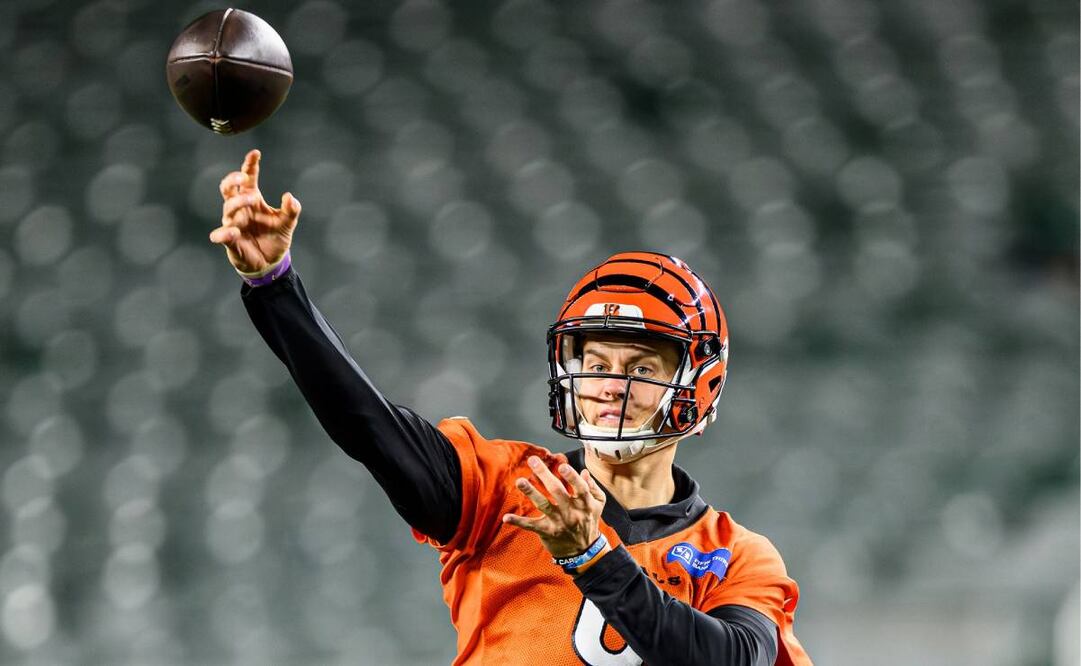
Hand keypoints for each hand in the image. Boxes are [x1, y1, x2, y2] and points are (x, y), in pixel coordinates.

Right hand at [209, 149, 301, 273]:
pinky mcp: (230, 242)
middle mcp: (240, 210)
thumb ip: (291, 210)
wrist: (270, 263)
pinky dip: (224, 233)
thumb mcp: (287, 224)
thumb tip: (289, 197)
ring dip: (238, 202)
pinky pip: (221, 235)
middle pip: (228, 189)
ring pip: (228, 208)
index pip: (248, 179)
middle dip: (233, 180)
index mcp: (252, 200)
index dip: (249, 165)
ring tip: (253, 199)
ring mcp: (233, 224)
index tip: (255, 153)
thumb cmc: (274, 238)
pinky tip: (233, 232)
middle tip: (245, 178)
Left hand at [502, 456, 606, 558]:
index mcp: (585, 504)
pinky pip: (531, 526)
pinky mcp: (547, 531)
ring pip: (543, 505)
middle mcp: (571, 512)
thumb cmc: (589, 522)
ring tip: (520, 481)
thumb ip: (592, 487)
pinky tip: (506, 517)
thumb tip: (584, 472)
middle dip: (544, 475)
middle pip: (557, 491)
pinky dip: (518, 521)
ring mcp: (558, 522)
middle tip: (533, 461)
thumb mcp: (598, 505)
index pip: (580, 488)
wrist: (583, 551)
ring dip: (531, 492)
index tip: (562, 466)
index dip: (572, 477)